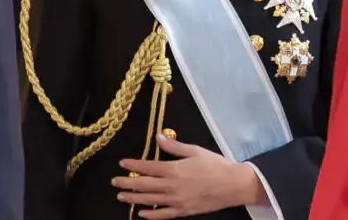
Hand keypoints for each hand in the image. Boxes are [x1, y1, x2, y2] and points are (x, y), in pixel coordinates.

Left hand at [111, 134, 266, 218]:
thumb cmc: (215, 165)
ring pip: (150, 200)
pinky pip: (163, 214)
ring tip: (121, 196)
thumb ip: (174, 146)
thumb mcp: (194, 150)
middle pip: (144, 185)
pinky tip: (141, 213)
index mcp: (174, 169)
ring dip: (134, 198)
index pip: (148, 167)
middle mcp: (172, 186)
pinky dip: (151, 214)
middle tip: (114, 182)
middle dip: (128, 183)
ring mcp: (177, 200)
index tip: (122, 163)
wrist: (232, 185)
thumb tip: (158, 136)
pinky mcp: (183, 211)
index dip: (134, 165)